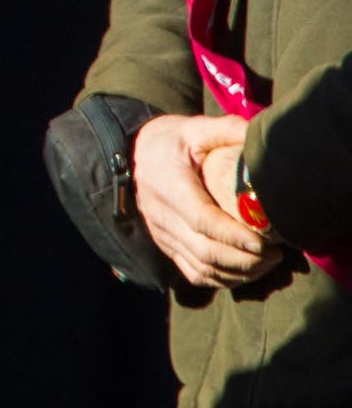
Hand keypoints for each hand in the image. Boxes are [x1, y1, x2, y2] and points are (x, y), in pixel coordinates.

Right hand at [133, 114, 283, 286]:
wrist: (132, 156)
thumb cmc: (169, 142)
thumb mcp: (194, 128)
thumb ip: (226, 129)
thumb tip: (260, 136)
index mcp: (170, 184)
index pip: (202, 219)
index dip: (234, 236)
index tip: (264, 242)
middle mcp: (162, 214)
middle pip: (204, 250)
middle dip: (244, 259)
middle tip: (276, 255)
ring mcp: (162, 233)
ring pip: (201, 267)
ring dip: (237, 272)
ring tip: (267, 263)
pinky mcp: (165, 245)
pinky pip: (193, 273)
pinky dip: (221, 279)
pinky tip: (245, 272)